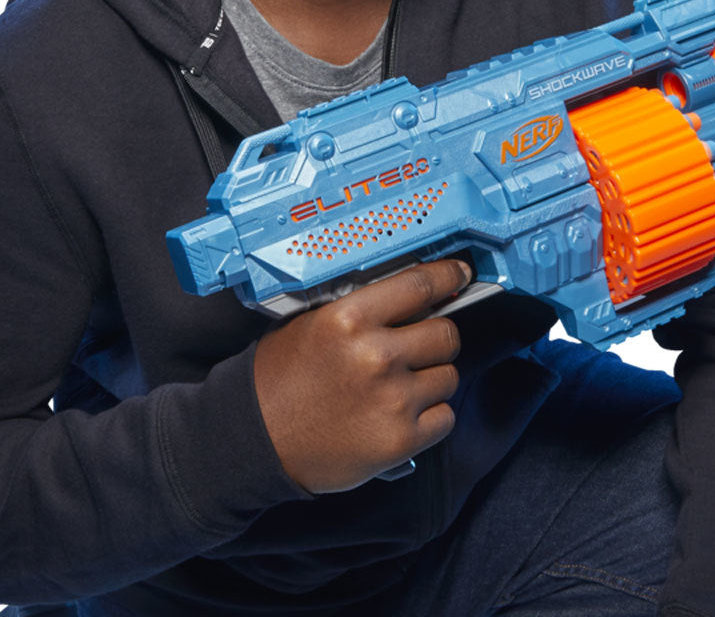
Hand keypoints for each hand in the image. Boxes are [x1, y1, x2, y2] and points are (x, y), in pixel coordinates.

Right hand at [252, 258, 469, 492]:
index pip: (421, 284)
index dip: (449, 276)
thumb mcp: (312, 323)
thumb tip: (415, 295)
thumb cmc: (280, 379)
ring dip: (432, 378)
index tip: (460, 274)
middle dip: (437, 337)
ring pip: (449, 375)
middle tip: (419, 346)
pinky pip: (445, 417)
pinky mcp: (400, 440)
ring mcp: (392, 399)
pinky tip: (402, 414)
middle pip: (446, 333)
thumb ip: (362, 308)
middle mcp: (375, 355)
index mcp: (350, 318)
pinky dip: (430, 416)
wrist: (254, 440)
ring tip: (400, 386)